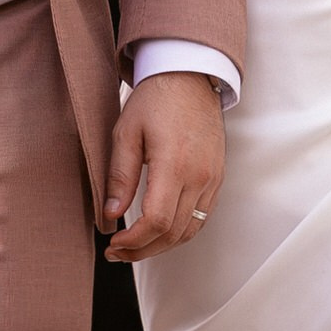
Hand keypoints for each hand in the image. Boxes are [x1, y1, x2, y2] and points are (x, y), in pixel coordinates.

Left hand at [101, 69, 224, 262]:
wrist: (190, 77)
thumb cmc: (156, 99)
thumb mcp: (126, 133)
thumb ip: (120, 176)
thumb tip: (112, 215)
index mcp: (175, 164)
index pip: (156, 221)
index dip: (133, 242)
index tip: (113, 245)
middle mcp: (199, 176)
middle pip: (173, 233)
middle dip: (143, 250)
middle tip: (118, 253)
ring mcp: (212, 178)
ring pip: (190, 230)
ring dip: (162, 246)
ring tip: (136, 247)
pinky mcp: (218, 177)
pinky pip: (202, 216)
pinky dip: (181, 232)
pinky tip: (160, 231)